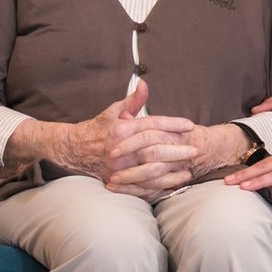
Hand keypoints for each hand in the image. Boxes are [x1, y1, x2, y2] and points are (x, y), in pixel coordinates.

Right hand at [54, 81, 197, 196]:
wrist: (74, 150)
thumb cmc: (97, 128)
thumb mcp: (114, 111)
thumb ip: (133, 100)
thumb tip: (145, 83)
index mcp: (122, 129)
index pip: (152, 124)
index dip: (173, 124)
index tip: (189, 125)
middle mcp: (120, 148)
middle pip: (154, 149)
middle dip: (177, 150)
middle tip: (196, 149)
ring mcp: (118, 166)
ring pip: (150, 171)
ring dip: (171, 172)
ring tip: (189, 170)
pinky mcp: (117, 180)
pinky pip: (141, 187)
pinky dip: (158, 187)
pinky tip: (173, 185)